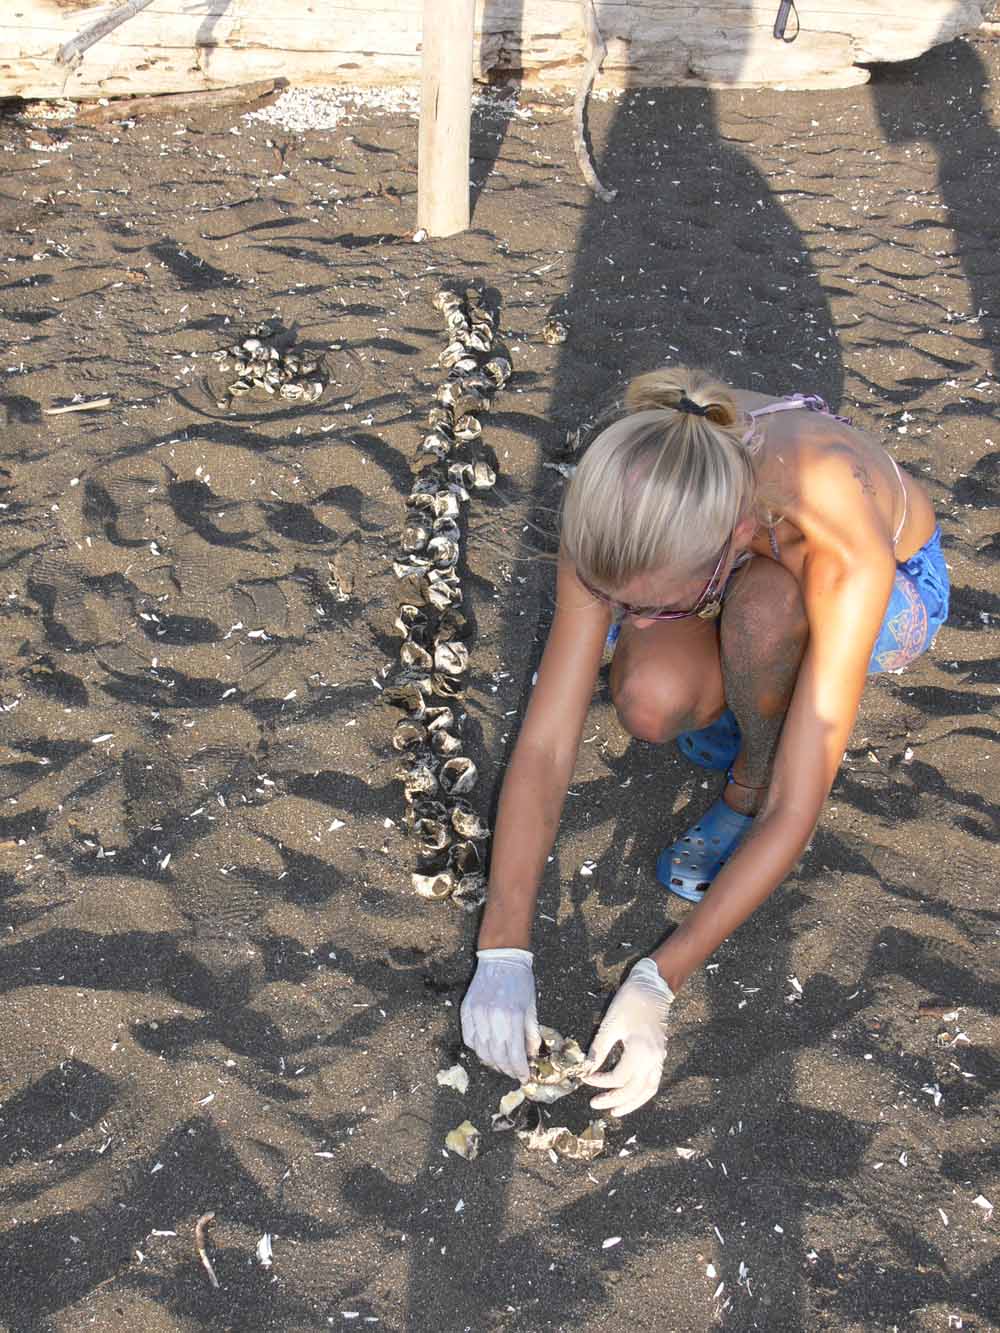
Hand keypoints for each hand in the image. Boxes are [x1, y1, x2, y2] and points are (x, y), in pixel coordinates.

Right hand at [460, 947, 541, 1081]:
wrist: (501, 958)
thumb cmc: (520, 981)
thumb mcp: (531, 1007)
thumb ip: (531, 1033)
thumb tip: (530, 1055)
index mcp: (512, 1016)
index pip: (515, 1054)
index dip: (519, 1070)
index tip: (524, 1077)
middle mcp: (492, 1017)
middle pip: (497, 1056)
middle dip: (506, 1069)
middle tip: (513, 1072)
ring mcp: (477, 1014)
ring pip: (481, 1051)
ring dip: (492, 1062)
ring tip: (501, 1064)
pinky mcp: (466, 1010)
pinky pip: (469, 1038)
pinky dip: (478, 1048)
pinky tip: (487, 1049)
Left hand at [581, 958, 673, 1115]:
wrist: (653, 987)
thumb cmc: (629, 1002)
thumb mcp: (610, 1024)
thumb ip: (599, 1050)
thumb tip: (586, 1069)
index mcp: (640, 1051)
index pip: (617, 1078)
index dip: (599, 1081)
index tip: (584, 1076)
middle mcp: (653, 1059)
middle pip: (633, 1090)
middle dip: (613, 1100)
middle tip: (595, 1104)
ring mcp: (659, 1059)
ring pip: (648, 1090)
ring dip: (631, 1103)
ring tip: (615, 1111)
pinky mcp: (660, 1056)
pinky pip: (653, 1082)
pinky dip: (642, 1093)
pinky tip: (631, 1095)